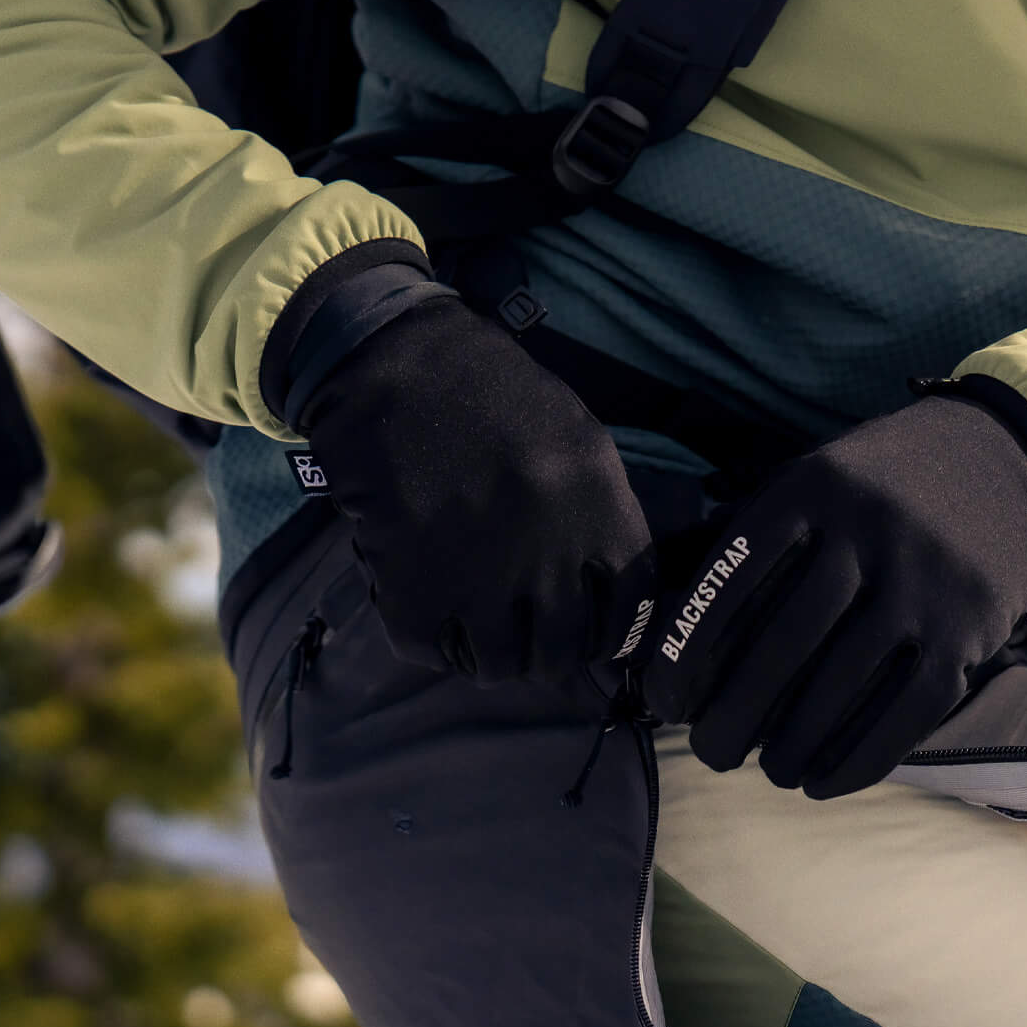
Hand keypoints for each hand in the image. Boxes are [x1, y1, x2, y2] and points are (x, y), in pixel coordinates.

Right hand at [295, 294, 653, 681]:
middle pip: (562, 648)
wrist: (398, 362)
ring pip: (499, 665)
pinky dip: (430, 643)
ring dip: (489, 658)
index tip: (595, 638)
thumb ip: (596, 507)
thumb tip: (603, 581)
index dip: (614, 633)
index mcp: (597, 502)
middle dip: (546, 655)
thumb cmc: (488, 390)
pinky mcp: (414, 583)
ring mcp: (481, 572)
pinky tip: (430, 616)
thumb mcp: (574, 435)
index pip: (629, 605)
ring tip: (477, 634)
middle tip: (527, 640)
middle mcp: (549, 546)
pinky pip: (430, 649)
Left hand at [640, 391, 1026, 797]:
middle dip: (733, 715)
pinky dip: (857, 759)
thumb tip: (685, 640)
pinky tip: (822, 783)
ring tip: (766, 770)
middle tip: (709, 751)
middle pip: (781, 644)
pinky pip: (906, 711)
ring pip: (840, 686)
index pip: (731, 579)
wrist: (1007, 456)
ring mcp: (924, 579)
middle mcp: (867, 528)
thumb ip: (761, 537)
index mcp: (813, 486)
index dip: (688, 650)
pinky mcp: (970, 626)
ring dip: (791, 747)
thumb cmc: (883, 483)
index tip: (667, 701)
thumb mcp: (820, 476)